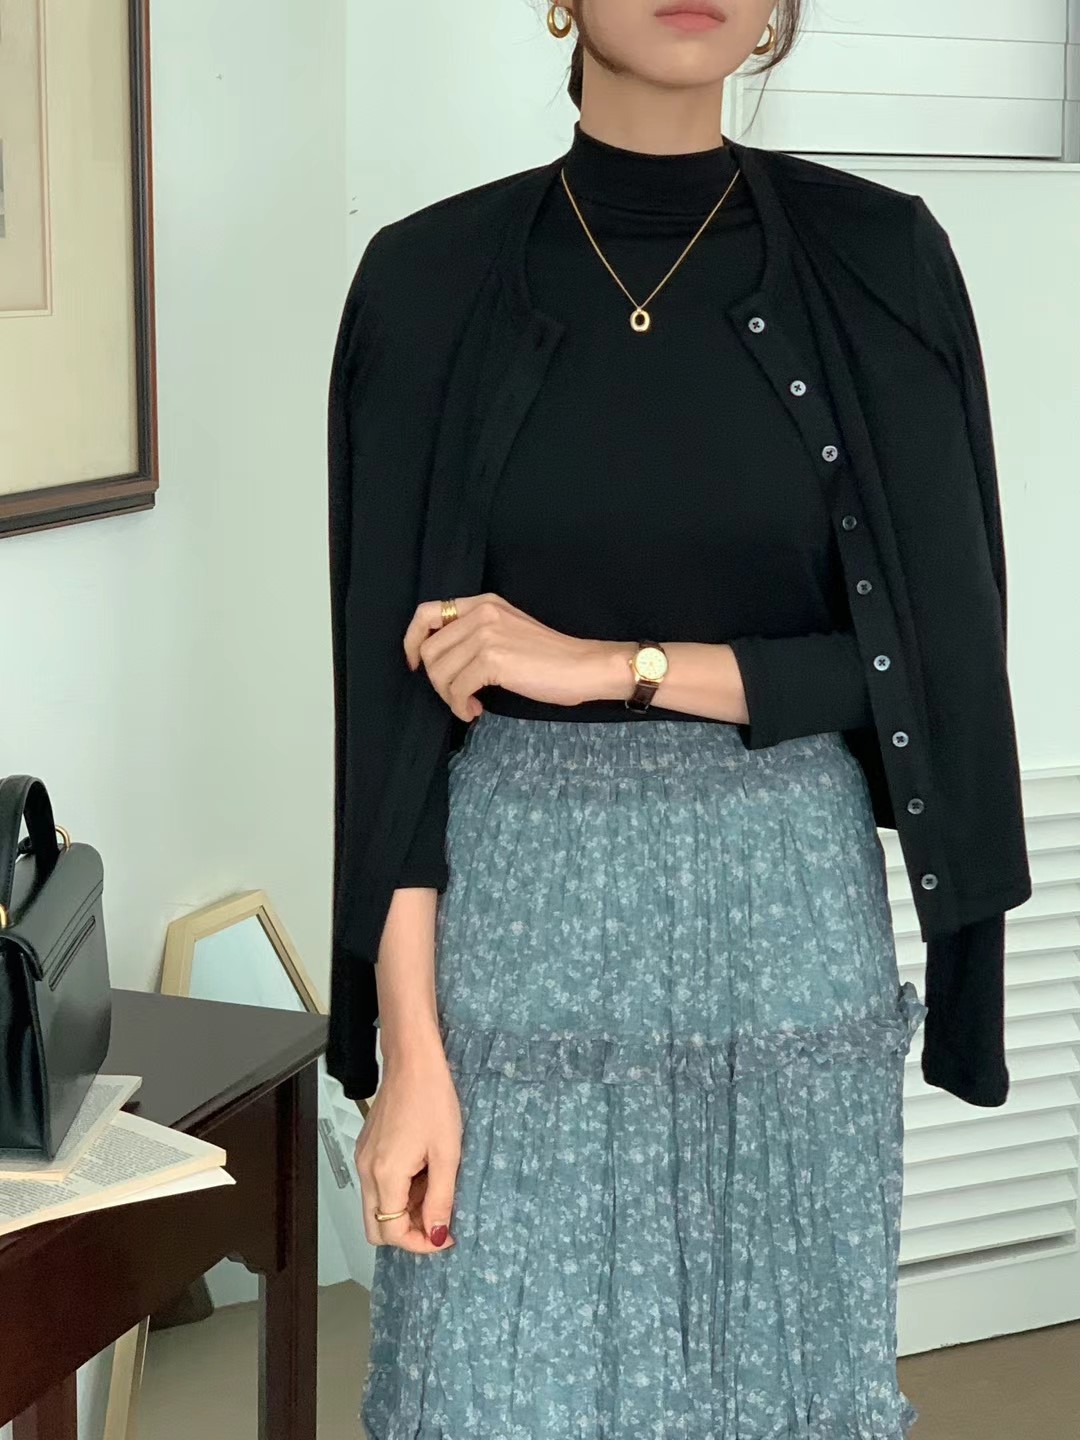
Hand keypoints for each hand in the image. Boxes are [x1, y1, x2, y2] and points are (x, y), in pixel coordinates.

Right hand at [354, 1046, 460, 1252]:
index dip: (419, 1243)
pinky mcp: (366, 1148)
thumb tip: (435, 1234)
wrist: (412, 1061)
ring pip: (375, 1207)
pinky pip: (376, 1185)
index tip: (444, 1236)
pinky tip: (422, 1172)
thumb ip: (441, 1199)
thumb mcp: (447, 1153)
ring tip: (434, 1189)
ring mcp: (363, 1158)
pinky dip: (397, 1191)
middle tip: (437, 1221)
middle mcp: (366, 1170)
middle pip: (375, 1227)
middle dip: (406, 1233)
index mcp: (385, 1174)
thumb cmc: (432, 1098)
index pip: (392, 1232)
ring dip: (403, 1211)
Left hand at [403, 593, 629, 722]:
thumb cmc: (550, 657)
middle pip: (429, 650)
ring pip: (439, 672)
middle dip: (436, 680)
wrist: (583, 667)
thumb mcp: (508, 630)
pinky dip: (460, 706)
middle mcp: (481, 613)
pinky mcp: (492, 660)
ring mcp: (486, 635)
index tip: (415, 663)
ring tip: (469, 704)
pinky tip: (476, 711)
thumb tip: (439, 658)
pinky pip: (456, 689)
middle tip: (457, 695)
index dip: (411, 640)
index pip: (426, 613)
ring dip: (449, 696)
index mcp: (483, 603)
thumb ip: (476, 633)